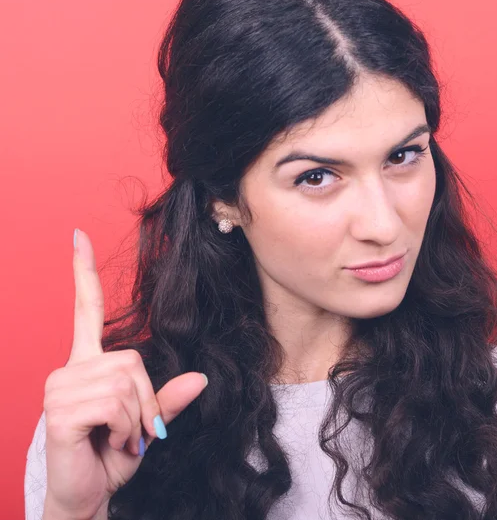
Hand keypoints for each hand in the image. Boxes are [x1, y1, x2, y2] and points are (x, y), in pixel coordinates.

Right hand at [42, 229, 207, 519]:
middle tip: (133, 429)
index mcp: (89, 363)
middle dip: (146, 400)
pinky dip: (127, 428)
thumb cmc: (112, 453)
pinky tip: (109, 442)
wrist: (87, 493)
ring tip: (118, 437)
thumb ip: (168, 399)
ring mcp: (61, 387)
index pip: (86, 308)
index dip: (84, 273)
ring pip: (127, 383)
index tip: (78, 236)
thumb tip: (201, 379)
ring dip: (137, 418)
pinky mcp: (60, 410)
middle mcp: (70, 367)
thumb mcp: (147, 423)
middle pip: (134, 359)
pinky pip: (116, 404)